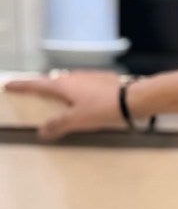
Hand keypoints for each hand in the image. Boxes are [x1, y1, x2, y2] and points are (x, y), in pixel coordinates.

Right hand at [3, 70, 127, 140]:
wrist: (133, 98)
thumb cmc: (102, 108)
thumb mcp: (77, 120)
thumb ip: (58, 125)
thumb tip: (42, 131)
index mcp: (63, 85)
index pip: (36, 84)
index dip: (21, 86)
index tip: (8, 84)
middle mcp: (73, 77)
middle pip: (52, 82)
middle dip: (43, 88)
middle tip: (35, 94)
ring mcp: (88, 76)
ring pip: (69, 82)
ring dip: (62, 90)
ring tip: (60, 101)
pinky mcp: (102, 79)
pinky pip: (84, 85)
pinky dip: (78, 92)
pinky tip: (86, 100)